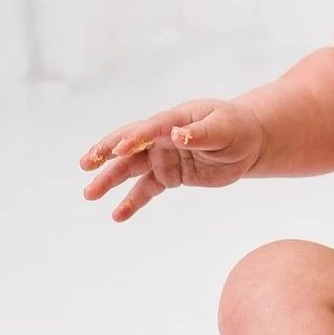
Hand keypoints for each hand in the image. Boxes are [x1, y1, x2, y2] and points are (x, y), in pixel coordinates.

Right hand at [79, 99, 265, 220]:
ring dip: (110, 180)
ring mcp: (163, 157)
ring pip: (131, 168)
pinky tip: (117, 215)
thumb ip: (200, 133)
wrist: (247, 142)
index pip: (150, 128)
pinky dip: (131, 201)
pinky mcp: (168, 175)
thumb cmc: (235, 128)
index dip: (134, 138)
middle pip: (130, 145)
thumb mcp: (224, 128)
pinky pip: (146, 189)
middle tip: (86, 163)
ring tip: (90, 194)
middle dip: (106, 153)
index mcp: (175, 119)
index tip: (117, 149)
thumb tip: (176, 135)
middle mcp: (162, 137)